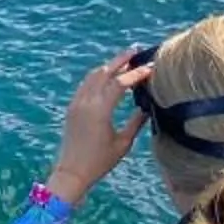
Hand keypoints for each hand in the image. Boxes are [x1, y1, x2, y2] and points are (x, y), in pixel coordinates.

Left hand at [45, 50, 151, 203]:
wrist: (71, 172)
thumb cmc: (99, 162)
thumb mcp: (123, 143)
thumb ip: (136, 122)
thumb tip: (147, 107)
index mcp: (100, 110)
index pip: (120, 83)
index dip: (136, 73)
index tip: (151, 67)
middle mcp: (86, 102)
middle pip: (104, 72)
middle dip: (120, 60)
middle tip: (136, 50)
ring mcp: (76, 103)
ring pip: (93, 76)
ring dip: (108, 66)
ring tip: (123, 61)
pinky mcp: (72, 108)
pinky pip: (85, 84)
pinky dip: (97, 76)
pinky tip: (106, 76)